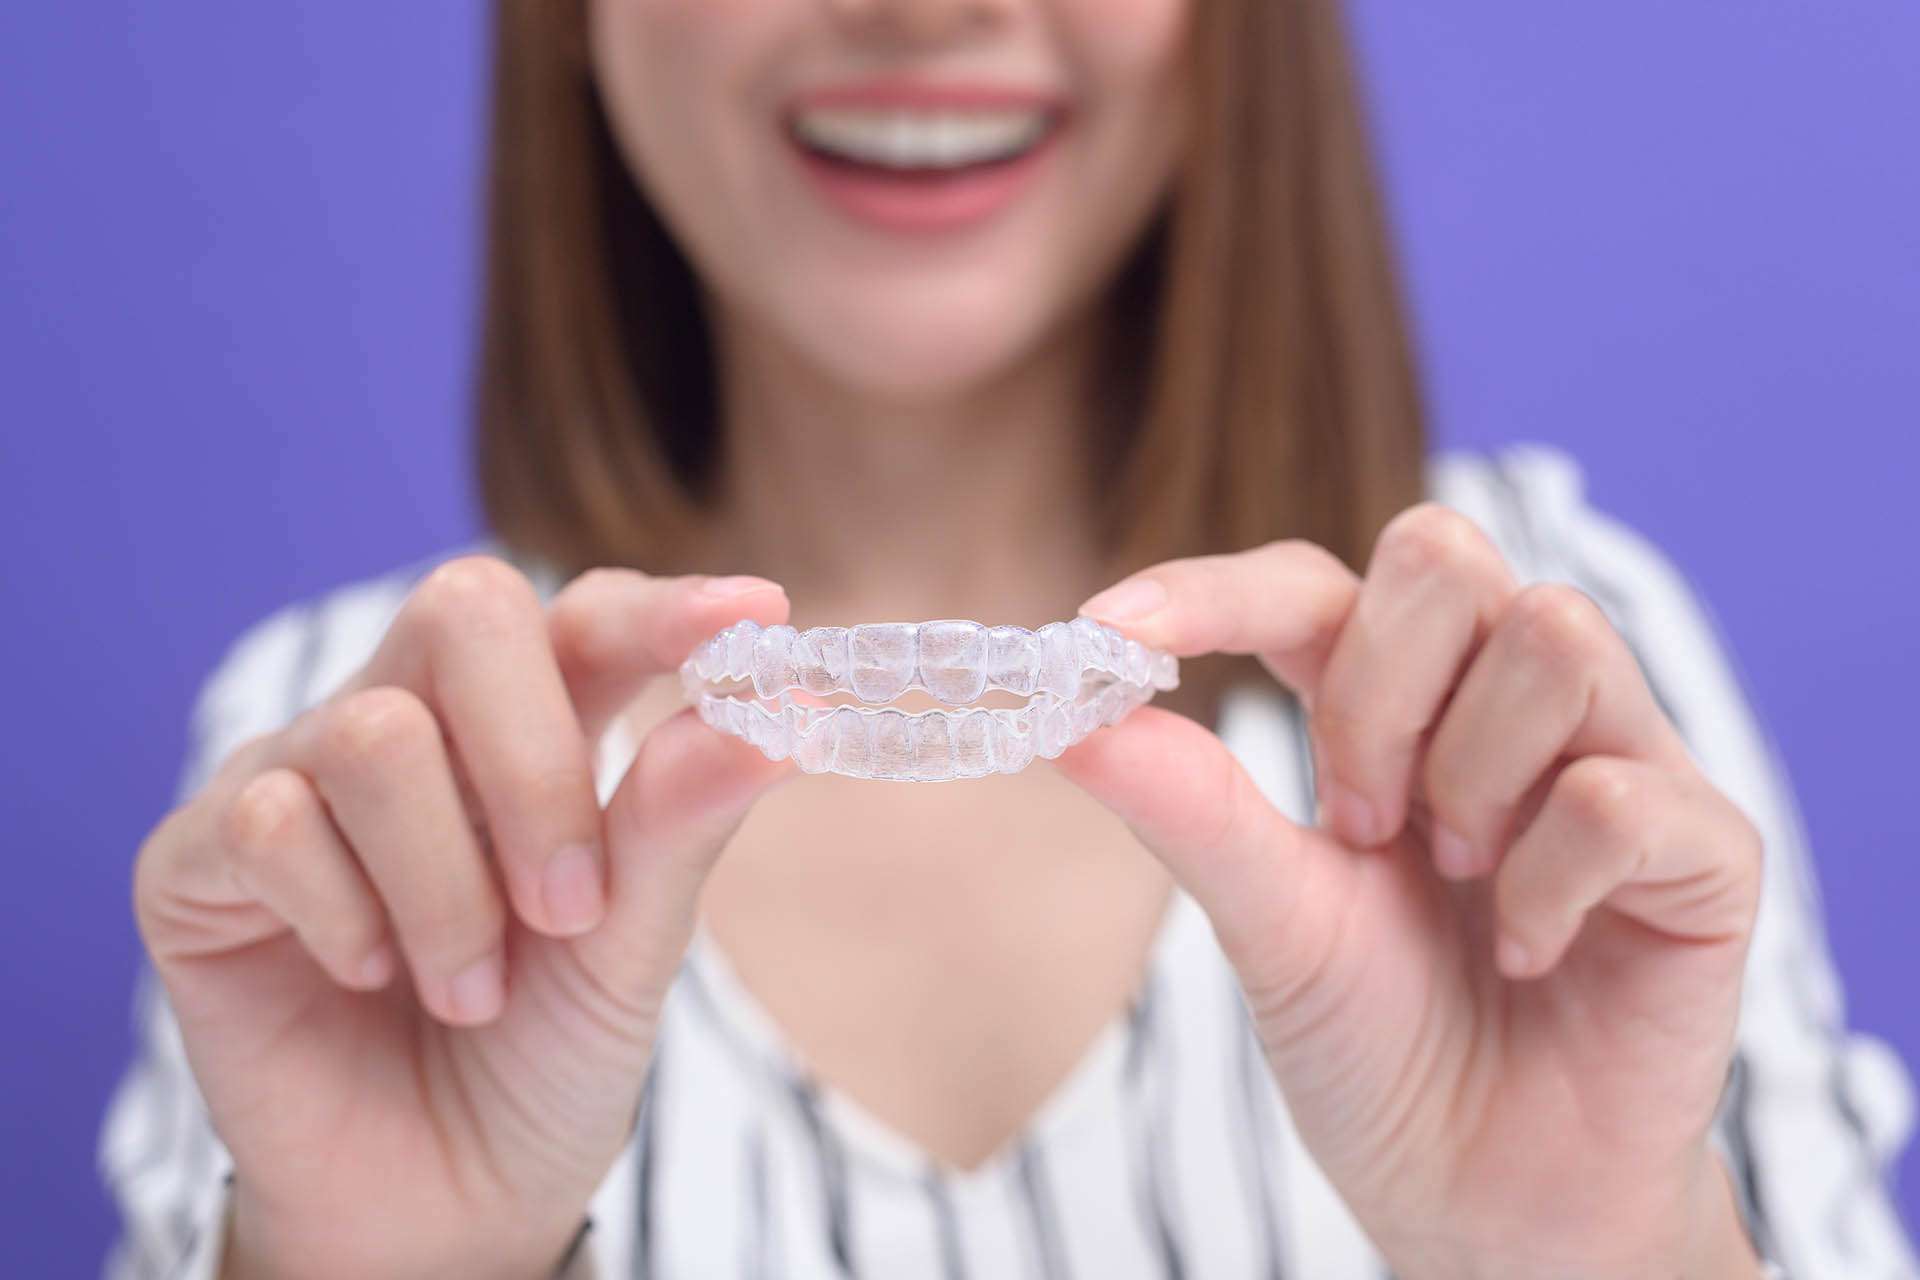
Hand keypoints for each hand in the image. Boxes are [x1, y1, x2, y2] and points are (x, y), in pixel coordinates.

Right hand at [134, 557, 797, 1279]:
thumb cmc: (544, 1058)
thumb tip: (776, 715)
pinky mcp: (202, 856)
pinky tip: (367, 974)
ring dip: (447, 890)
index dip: (665, 610)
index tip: (755, 615)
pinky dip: (346, 916)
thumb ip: (679, 827)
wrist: (440, 1207)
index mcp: (536, 728)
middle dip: (535, 763)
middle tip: (570, 908)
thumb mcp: (629, 950)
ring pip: (374, 737)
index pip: (591, 619)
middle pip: (466, 610)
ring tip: (469, 991)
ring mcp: (299, 774)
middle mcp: (416, 723)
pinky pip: (270, 822)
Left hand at [1055, 506, 1766, 1277]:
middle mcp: (1505, 703)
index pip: (1311, 586)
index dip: (1215, 590)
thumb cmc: (1380, 1048)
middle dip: (1374, 686)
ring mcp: (1616, 758)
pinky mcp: (1705, 846)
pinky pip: (1618, 791)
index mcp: (1391, 707)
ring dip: (1468, 774)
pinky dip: (1546, 880)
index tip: (1111, 631)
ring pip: (1553, 634)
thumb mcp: (1268, 924)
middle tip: (1357, 818)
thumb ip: (1190, 811)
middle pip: (1443, 551)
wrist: (1487, 1199)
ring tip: (1453, 880)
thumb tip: (1069, 718)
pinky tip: (1524, 950)